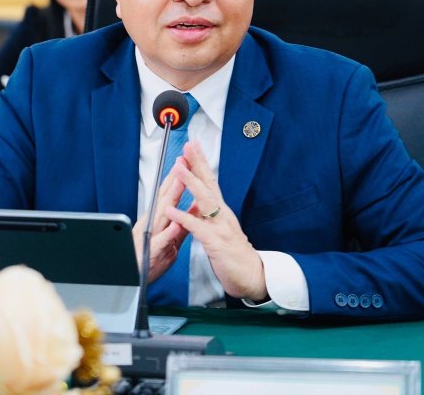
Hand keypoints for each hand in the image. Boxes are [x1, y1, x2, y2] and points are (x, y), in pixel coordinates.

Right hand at [133, 165, 190, 283]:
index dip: (178, 178)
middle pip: (165, 198)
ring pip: (162, 214)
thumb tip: (191, 210)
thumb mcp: (169, 241)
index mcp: (159, 221)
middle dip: (174, 179)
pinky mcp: (151, 252)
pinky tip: (175, 224)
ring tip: (180, 182)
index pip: (170, 196)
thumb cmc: (149, 260)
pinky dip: (168, 232)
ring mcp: (151, 236)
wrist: (133, 280)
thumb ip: (180, 225)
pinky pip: (160, 241)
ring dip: (171, 197)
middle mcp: (153, 225)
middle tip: (182, 161)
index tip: (186, 161)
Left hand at [165, 141, 267, 301]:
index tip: (192, 147)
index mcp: (221, 211)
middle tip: (189, 146)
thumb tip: (198, 202)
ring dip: (191, 183)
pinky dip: (183, 218)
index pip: (210, 182)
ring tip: (178, 169)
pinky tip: (171, 211)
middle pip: (209, 184)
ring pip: (205, 200)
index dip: (201, 164)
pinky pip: (197, 228)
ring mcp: (220, 227)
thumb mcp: (220, 229)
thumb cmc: (234, 254)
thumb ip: (209, 215)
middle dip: (198, 164)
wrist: (252, 276)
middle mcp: (222, 214)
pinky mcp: (216, 243)